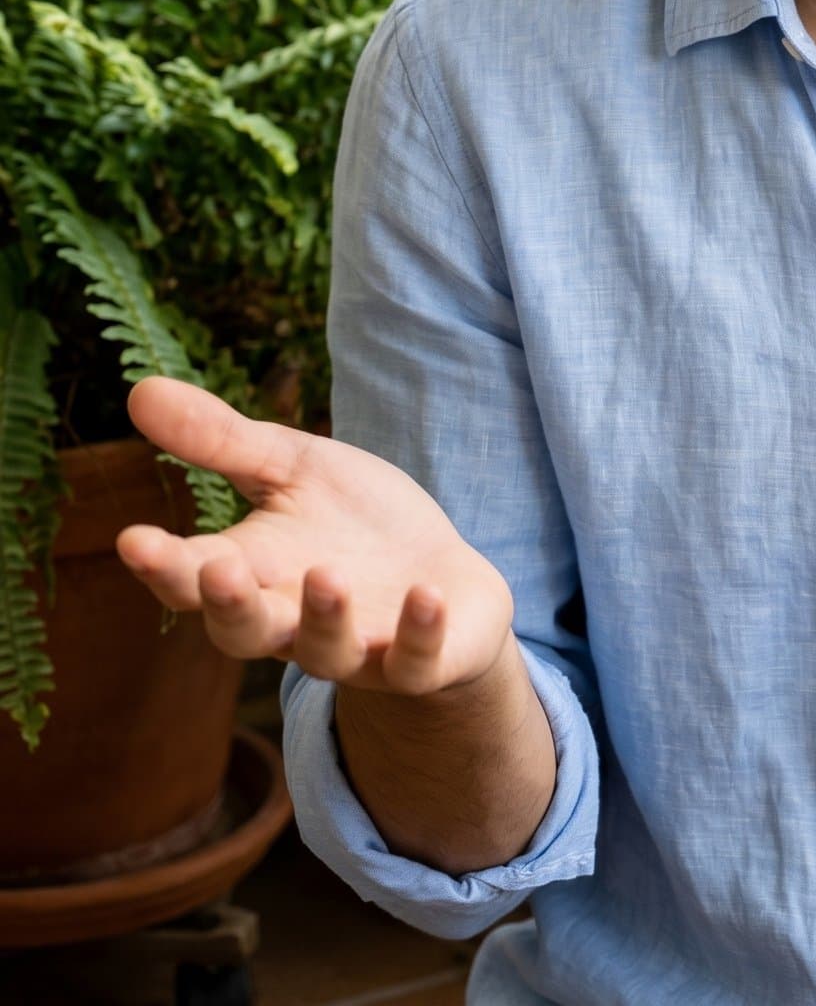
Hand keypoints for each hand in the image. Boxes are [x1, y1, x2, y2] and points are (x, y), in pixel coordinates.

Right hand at [116, 375, 515, 697]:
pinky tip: (426, 594)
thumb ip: (221, 441)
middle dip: (229, 605)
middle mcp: (294, 623)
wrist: (446, 580)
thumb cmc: (354, 523)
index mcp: (256, 574)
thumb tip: (138, 390)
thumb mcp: (293, 468)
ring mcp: (358, 648)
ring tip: (327, 574)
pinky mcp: (422, 660)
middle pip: (245, 631)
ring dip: (324, 617)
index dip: (162, 565)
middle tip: (216, 569)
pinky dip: (419, 634)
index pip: (193, 577)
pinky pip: (416, 661)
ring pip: (325, 652)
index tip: (133, 538)